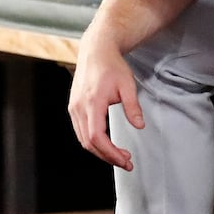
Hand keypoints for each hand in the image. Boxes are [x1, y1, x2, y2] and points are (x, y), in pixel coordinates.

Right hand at [68, 18, 144, 169]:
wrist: (96, 51)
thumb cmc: (112, 66)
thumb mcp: (128, 85)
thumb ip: (133, 107)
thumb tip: (140, 126)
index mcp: (92, 102)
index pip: (97, 136)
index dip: (110, 152)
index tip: (125, 159)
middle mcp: (79, 107)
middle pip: (89, 143)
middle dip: (108, 156)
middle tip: (126, 162)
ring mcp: (74, 108)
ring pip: (83, 139)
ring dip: (100, 151)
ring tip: (119, 156)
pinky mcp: (74, 107)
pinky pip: (81, 131)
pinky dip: (93, 142)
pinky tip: (107, 145)